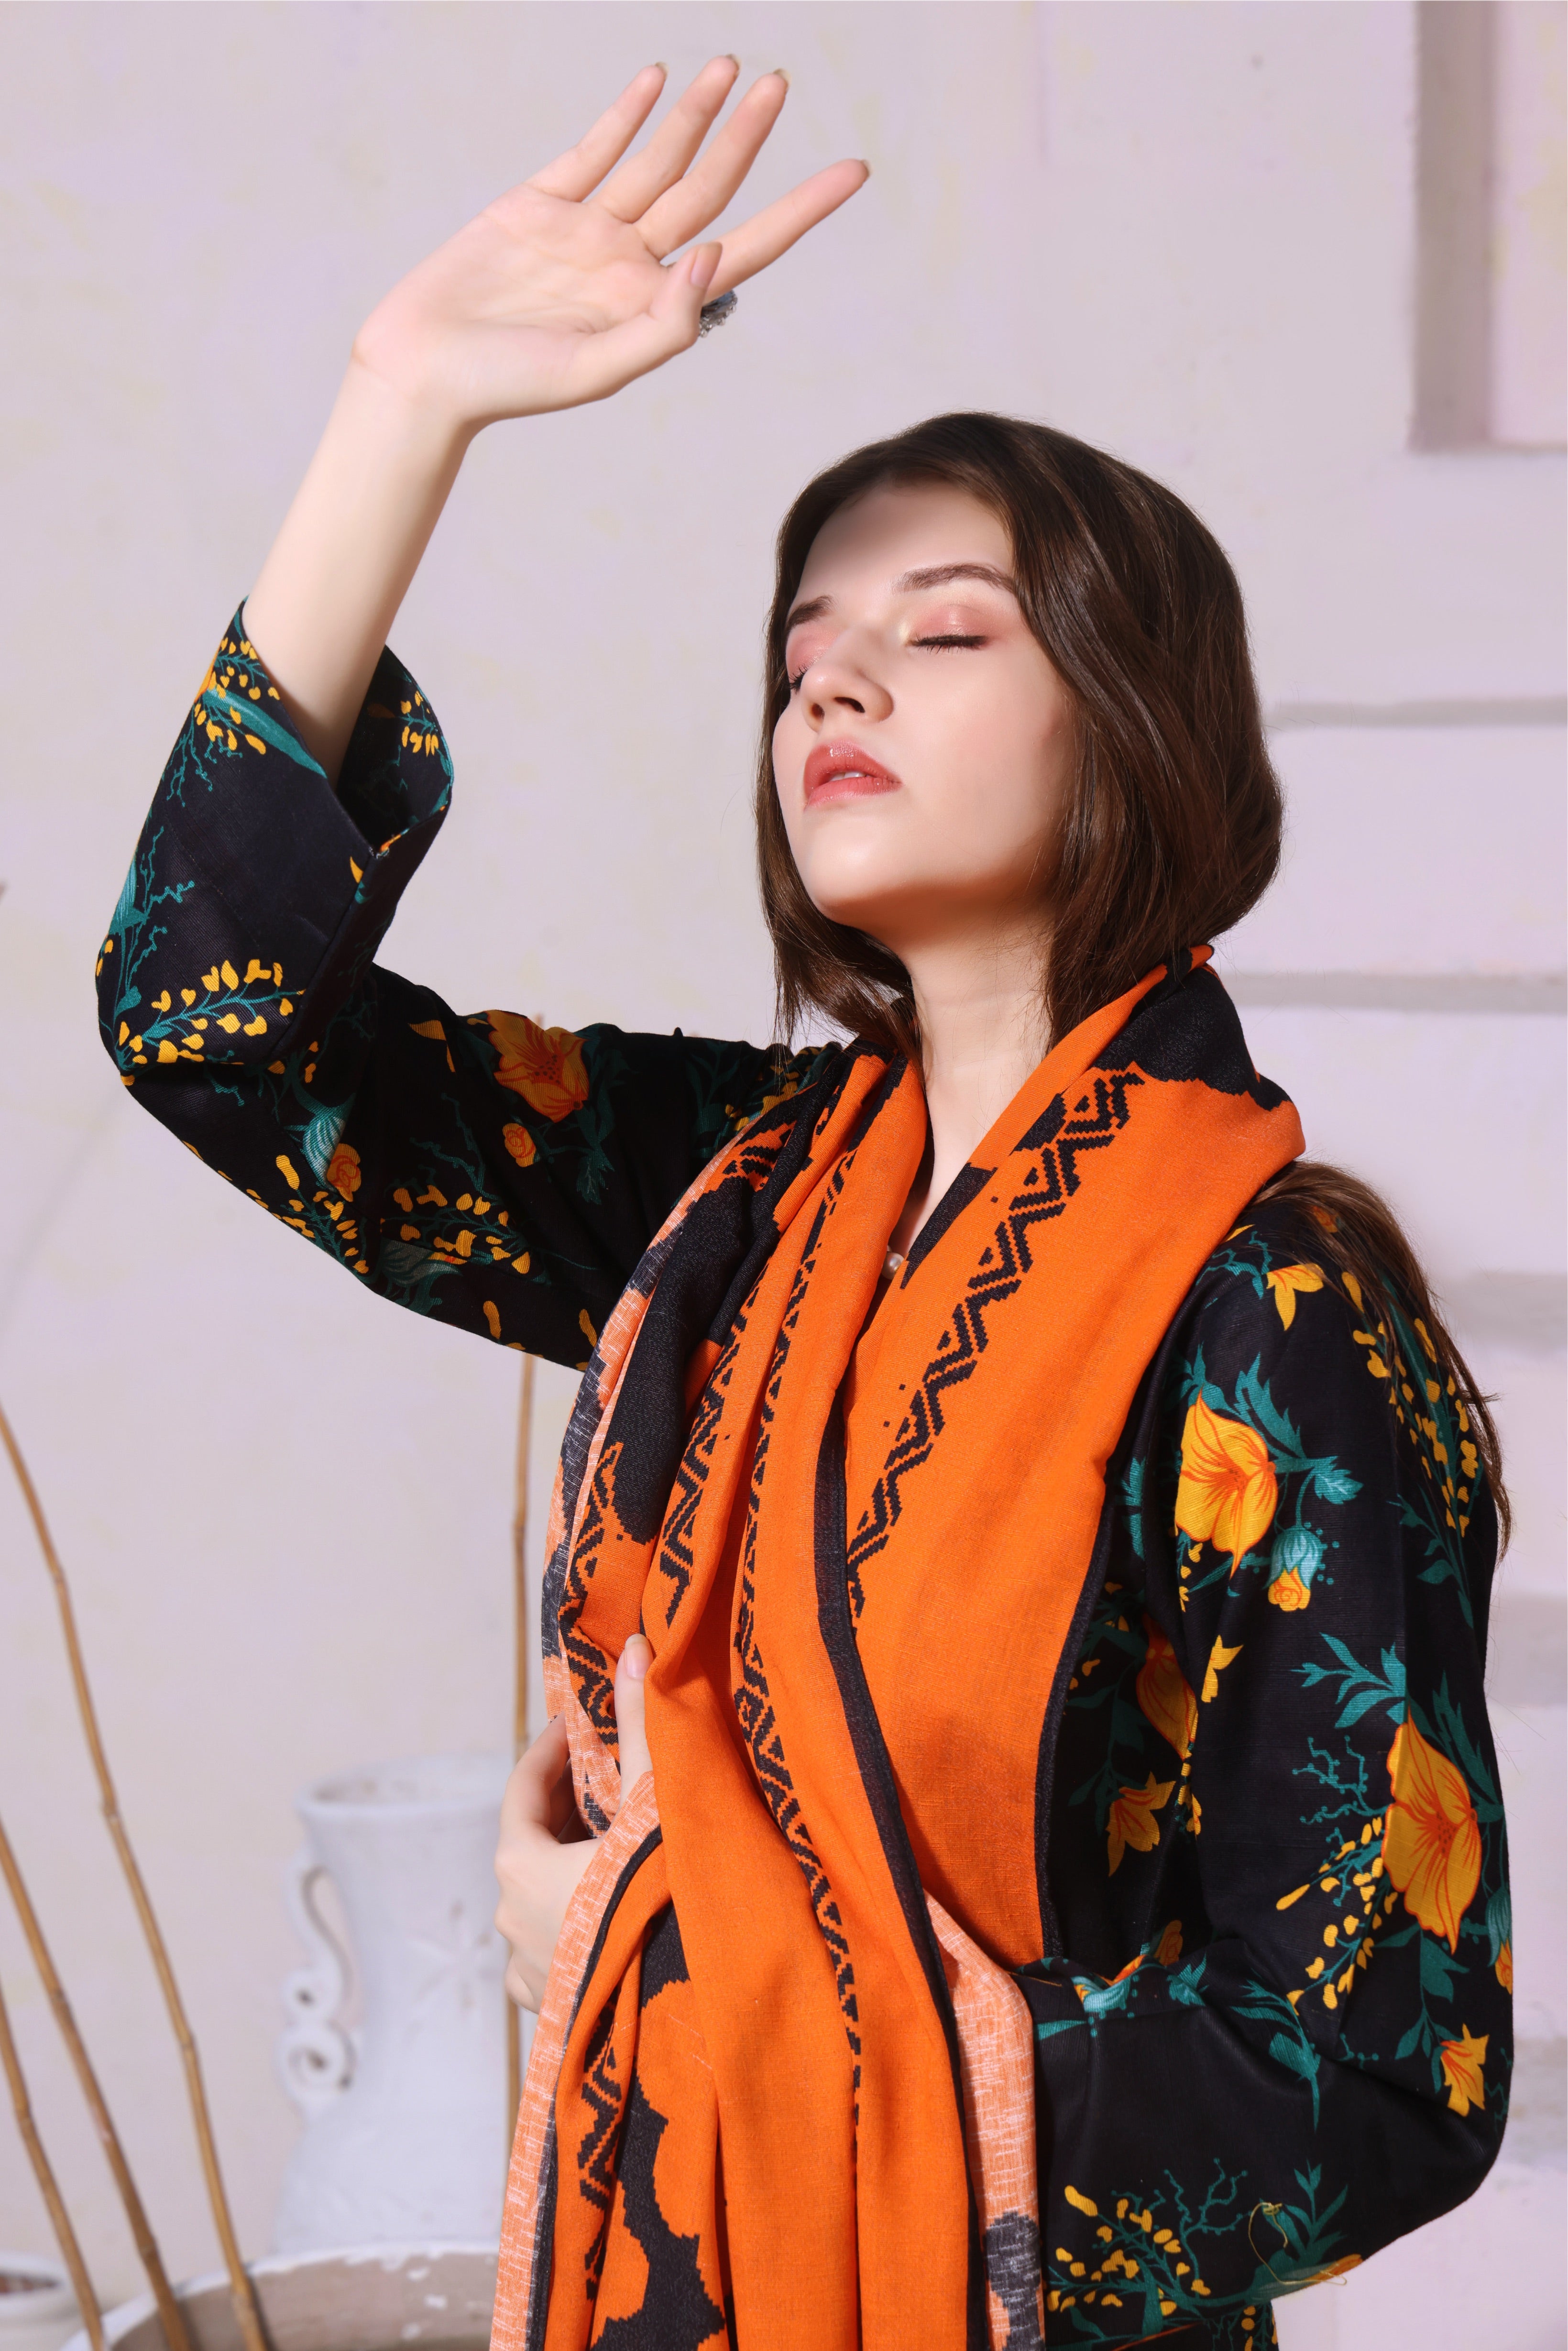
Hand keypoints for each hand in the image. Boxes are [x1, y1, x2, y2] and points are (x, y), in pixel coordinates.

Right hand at [354, 58, 867, 431]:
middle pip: (707, 189)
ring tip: (734, 66)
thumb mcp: (596, 371)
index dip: (802, 210)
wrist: (422, 371)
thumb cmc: (507, 388)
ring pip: (657, 160)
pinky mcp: (538, 205)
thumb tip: (715, 255)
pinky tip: (658, 80)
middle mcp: (630, 265)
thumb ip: (664, 325)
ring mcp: (586, 232)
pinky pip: (595, 151)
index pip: (747, 247)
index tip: (852, 171)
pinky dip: (627, 114)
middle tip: (783, 83)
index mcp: (654, 306)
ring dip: (695, 114)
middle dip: (746, 136)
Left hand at [494, 1635, 653, 2012]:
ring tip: (617, 1842)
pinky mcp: (552, 2007)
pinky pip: (552, 1950)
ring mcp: (527, 1968)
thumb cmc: (658, 1903)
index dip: (549, 1749)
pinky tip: (611, 1913)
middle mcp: (510, 1916)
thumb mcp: (653, 1807)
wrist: (676, 2020)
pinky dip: (575, 1921)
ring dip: (571, 1866)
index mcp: (520, 1864)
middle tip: (607, 1773)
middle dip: (568, 1804)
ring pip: (539, 1898)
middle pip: (530, 1841)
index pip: (521, 1788)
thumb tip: (635, 1649)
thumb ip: (641, 1728)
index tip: (574, 1723)